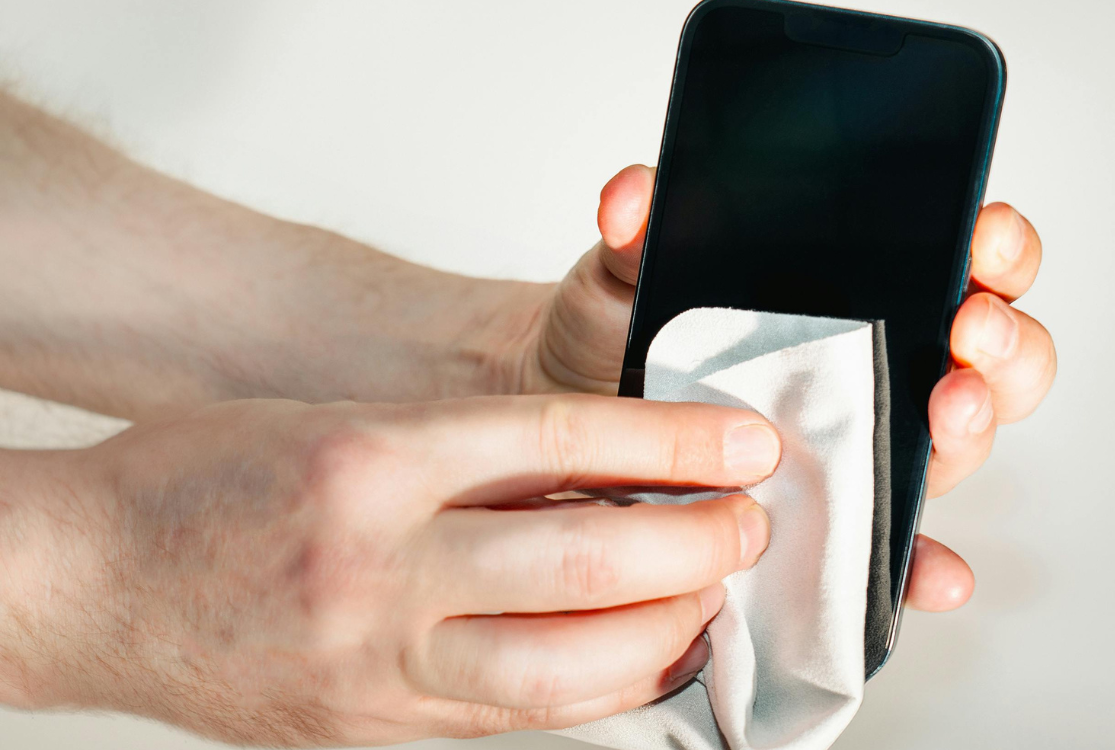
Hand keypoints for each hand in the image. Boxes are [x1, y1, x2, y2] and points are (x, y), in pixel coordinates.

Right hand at [1, 395, 779, 745]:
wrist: (83, 579)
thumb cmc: (196, 483)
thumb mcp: (338, 424)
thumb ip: (466, 454)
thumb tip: (598, 471)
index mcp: (369, 462)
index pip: (560, 438)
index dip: (672, 435)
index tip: (742, 439)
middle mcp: (377, 567)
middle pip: (583, 556)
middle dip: (694, 540)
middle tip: (747, 521)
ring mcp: (374, 664)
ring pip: (564, 667)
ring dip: (665, 630)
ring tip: (710, 593)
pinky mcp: (370, 729)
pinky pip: (515, 718)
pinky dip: (597, 687)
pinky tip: (639, 656)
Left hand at [519, 165, 1056, 611]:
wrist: (581, 416)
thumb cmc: (623, 331)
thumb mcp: (630, 273)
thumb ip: (641, 231)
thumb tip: (630, 197)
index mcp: (864, 286)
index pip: (962, 258)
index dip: (995, 247)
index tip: (981, 239)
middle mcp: (886, 362)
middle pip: (993, 352)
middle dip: (1002, 341)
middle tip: (968, 333)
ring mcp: (869, 441)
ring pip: (961, 438)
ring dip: (972, 429)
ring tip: (945, 416)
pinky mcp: (841, 516)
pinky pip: (901, 546)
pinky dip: (925, 563)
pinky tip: (933, 571)